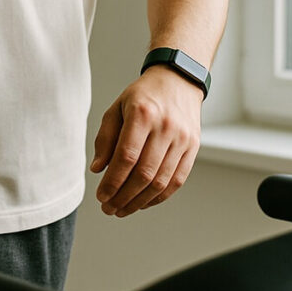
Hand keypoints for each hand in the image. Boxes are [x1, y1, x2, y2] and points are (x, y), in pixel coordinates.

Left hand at [90, 66, 202, 216]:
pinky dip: (159, 197)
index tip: (101, 196)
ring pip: (161, 182)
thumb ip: (106, 138)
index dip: (112, 182)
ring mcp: (183, 138)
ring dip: (140, 201)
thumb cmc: (143, 96)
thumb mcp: (117, 108)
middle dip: (123, 197)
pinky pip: (177, 180)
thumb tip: (98, 169)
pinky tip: (143, 202)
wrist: (179, 81)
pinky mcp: (193, 147)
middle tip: (109, 208)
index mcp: (143, 113)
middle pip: (144, 173)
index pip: (126, 157)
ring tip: (123, 209)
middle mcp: (166, 127)